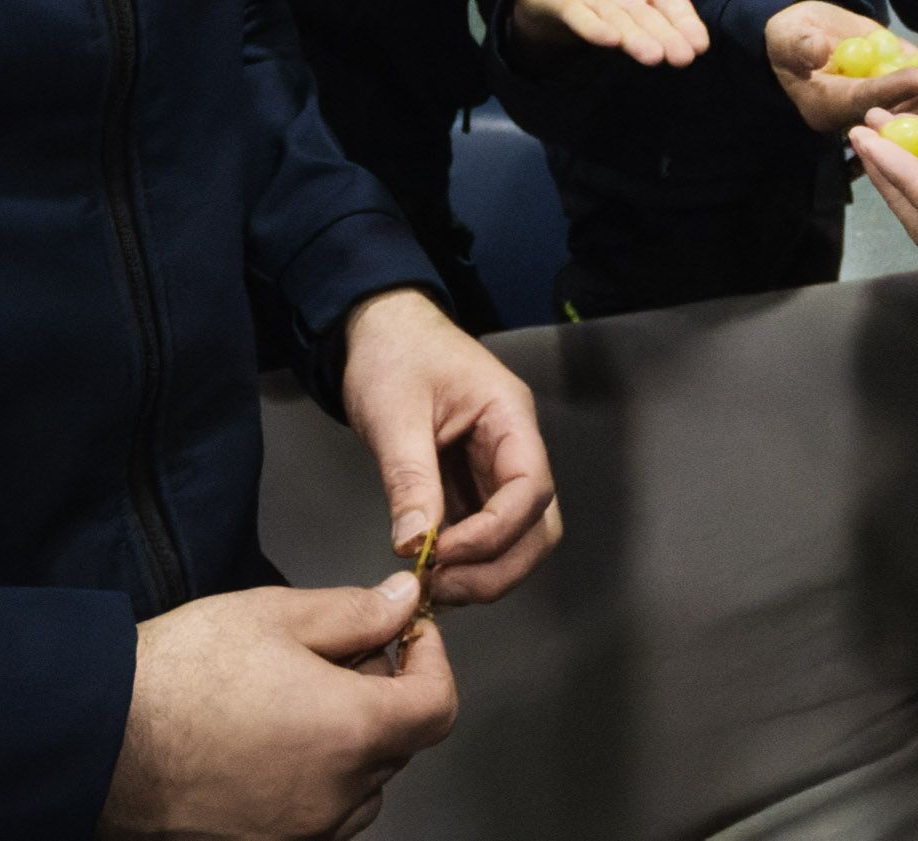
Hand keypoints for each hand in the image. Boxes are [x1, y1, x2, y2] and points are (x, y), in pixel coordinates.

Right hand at [102, 576, 454, 839]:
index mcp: (352, 732)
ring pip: (361, 785)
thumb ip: (355, 612)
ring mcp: (303, 833)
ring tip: (290, 701)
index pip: (438, 706)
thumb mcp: (275, 616)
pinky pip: (319, 816)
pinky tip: (266, 744)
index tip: (406, 635)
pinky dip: (315, 780)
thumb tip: (404, 603)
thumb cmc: (180, 675)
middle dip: (382, 693)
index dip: (431, 661)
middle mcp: (338, 795)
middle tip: (330, 655)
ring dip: (349, 743)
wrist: (99, 738)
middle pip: (398, 743)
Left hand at [338, 288, 560, 605]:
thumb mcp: (395, 414)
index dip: (494, 532)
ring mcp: (495, 468)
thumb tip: (413, 545)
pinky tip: (433, 572)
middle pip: (538, 525)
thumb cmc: (392, 354)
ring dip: (485, 571)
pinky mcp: (471, 484)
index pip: (531, 488)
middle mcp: (514, 447)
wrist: (378, 330)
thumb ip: (410, 479)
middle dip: (498, 566)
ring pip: (519, 537)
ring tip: (435, 585)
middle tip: (443, 587)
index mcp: (509, 417)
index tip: (443, 554)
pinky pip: (484, 532)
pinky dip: (466, 561)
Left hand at [507, 0, 721, 65]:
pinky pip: (581, 17)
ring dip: (635, 40)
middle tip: (682, 58)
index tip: (701, 45)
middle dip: (665, 39)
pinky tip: (608, 39)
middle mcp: (625, 5)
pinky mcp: (566, 5)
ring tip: (652, 57)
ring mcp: (596, 7)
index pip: (673, 8)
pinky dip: (593, 28)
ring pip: (619, 24)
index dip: (686, 25)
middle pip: (648, 22)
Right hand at [765, 1, 917, 133]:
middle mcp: (871, 117)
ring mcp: (897, 99)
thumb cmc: (789, 36)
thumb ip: (800, 46)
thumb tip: (816, 50)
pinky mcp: (913, 77)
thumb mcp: (787, 38)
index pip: (869, 104)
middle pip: (913, 110)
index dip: (896, 91)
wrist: (806, 27)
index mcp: (835, 115)